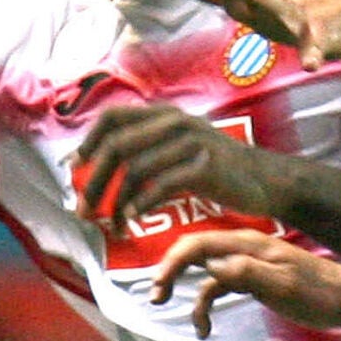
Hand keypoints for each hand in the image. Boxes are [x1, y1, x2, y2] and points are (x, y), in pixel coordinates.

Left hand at [76, 104, 282, 226]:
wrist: (265, 179)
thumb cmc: (215, 168)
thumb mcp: (179, 146)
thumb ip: (145, 147)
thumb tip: (96, 162)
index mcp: (163, 114)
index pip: (112, 117)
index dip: (88, 141)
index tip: (75, 169)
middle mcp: (174, 122)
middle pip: (117, 145)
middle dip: (95, 181)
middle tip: (84, 210)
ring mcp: (191, 143)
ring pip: (136, 169)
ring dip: (117, 203)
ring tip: (114, 226)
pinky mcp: (205, 167)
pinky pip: (161, 186)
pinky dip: (141, 205)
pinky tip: (133, 220)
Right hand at [150, 230, 340, 338]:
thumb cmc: (316, 292)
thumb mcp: (282, 284)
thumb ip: (247, 272)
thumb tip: (211, 265)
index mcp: (248, 244)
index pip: (199, 244)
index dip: (173, 262)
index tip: (158, 287)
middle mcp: (243, 247)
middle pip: (197, 251)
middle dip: (172, 271)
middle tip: (156, 297)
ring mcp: (248, 262)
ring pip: (206, 272)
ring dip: (190, 294)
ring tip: (187, 320)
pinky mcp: (253, 278)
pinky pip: (221, 286)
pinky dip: (208, 304)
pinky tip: (207, 327)